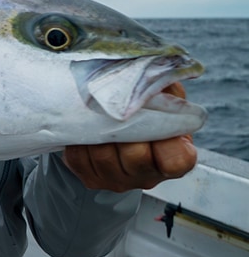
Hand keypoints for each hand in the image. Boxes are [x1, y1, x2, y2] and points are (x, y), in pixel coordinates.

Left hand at [63, 82, 197, 191]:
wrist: (116, 122)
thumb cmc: (145, 107)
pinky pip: (79, 159)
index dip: (164, 141)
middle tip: (117, 110)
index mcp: (175, 157)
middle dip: (123, 129)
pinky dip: (79, 139)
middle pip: (135, 157)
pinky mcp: (92, 179)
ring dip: (97, 132)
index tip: (153, 119)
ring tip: (98, 115)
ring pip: (103, 157)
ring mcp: (119, 180)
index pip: (176, 160)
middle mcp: (148, 175)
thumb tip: (148, 76)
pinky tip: (85, 127)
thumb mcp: (162, 94)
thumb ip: (160, 88)